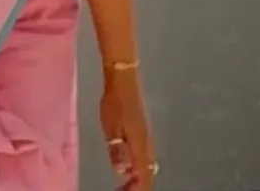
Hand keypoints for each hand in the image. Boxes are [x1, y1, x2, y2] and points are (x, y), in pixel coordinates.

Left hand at [100, 68, 156, 189]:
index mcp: (140, 145)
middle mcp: (147, 144)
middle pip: (148, 173)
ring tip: (124, 186)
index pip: (144, 175)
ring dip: (138, 179)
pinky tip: (128, 170)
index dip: (137, 189)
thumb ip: (117, 150)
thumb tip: (123, 172)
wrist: (124, 80)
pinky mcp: (143, 133)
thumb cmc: (115, 102)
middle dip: (138, 187)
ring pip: (147, 166)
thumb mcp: (111, 127)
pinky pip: (144, 158)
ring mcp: (146, 138)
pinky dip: (138, 169)